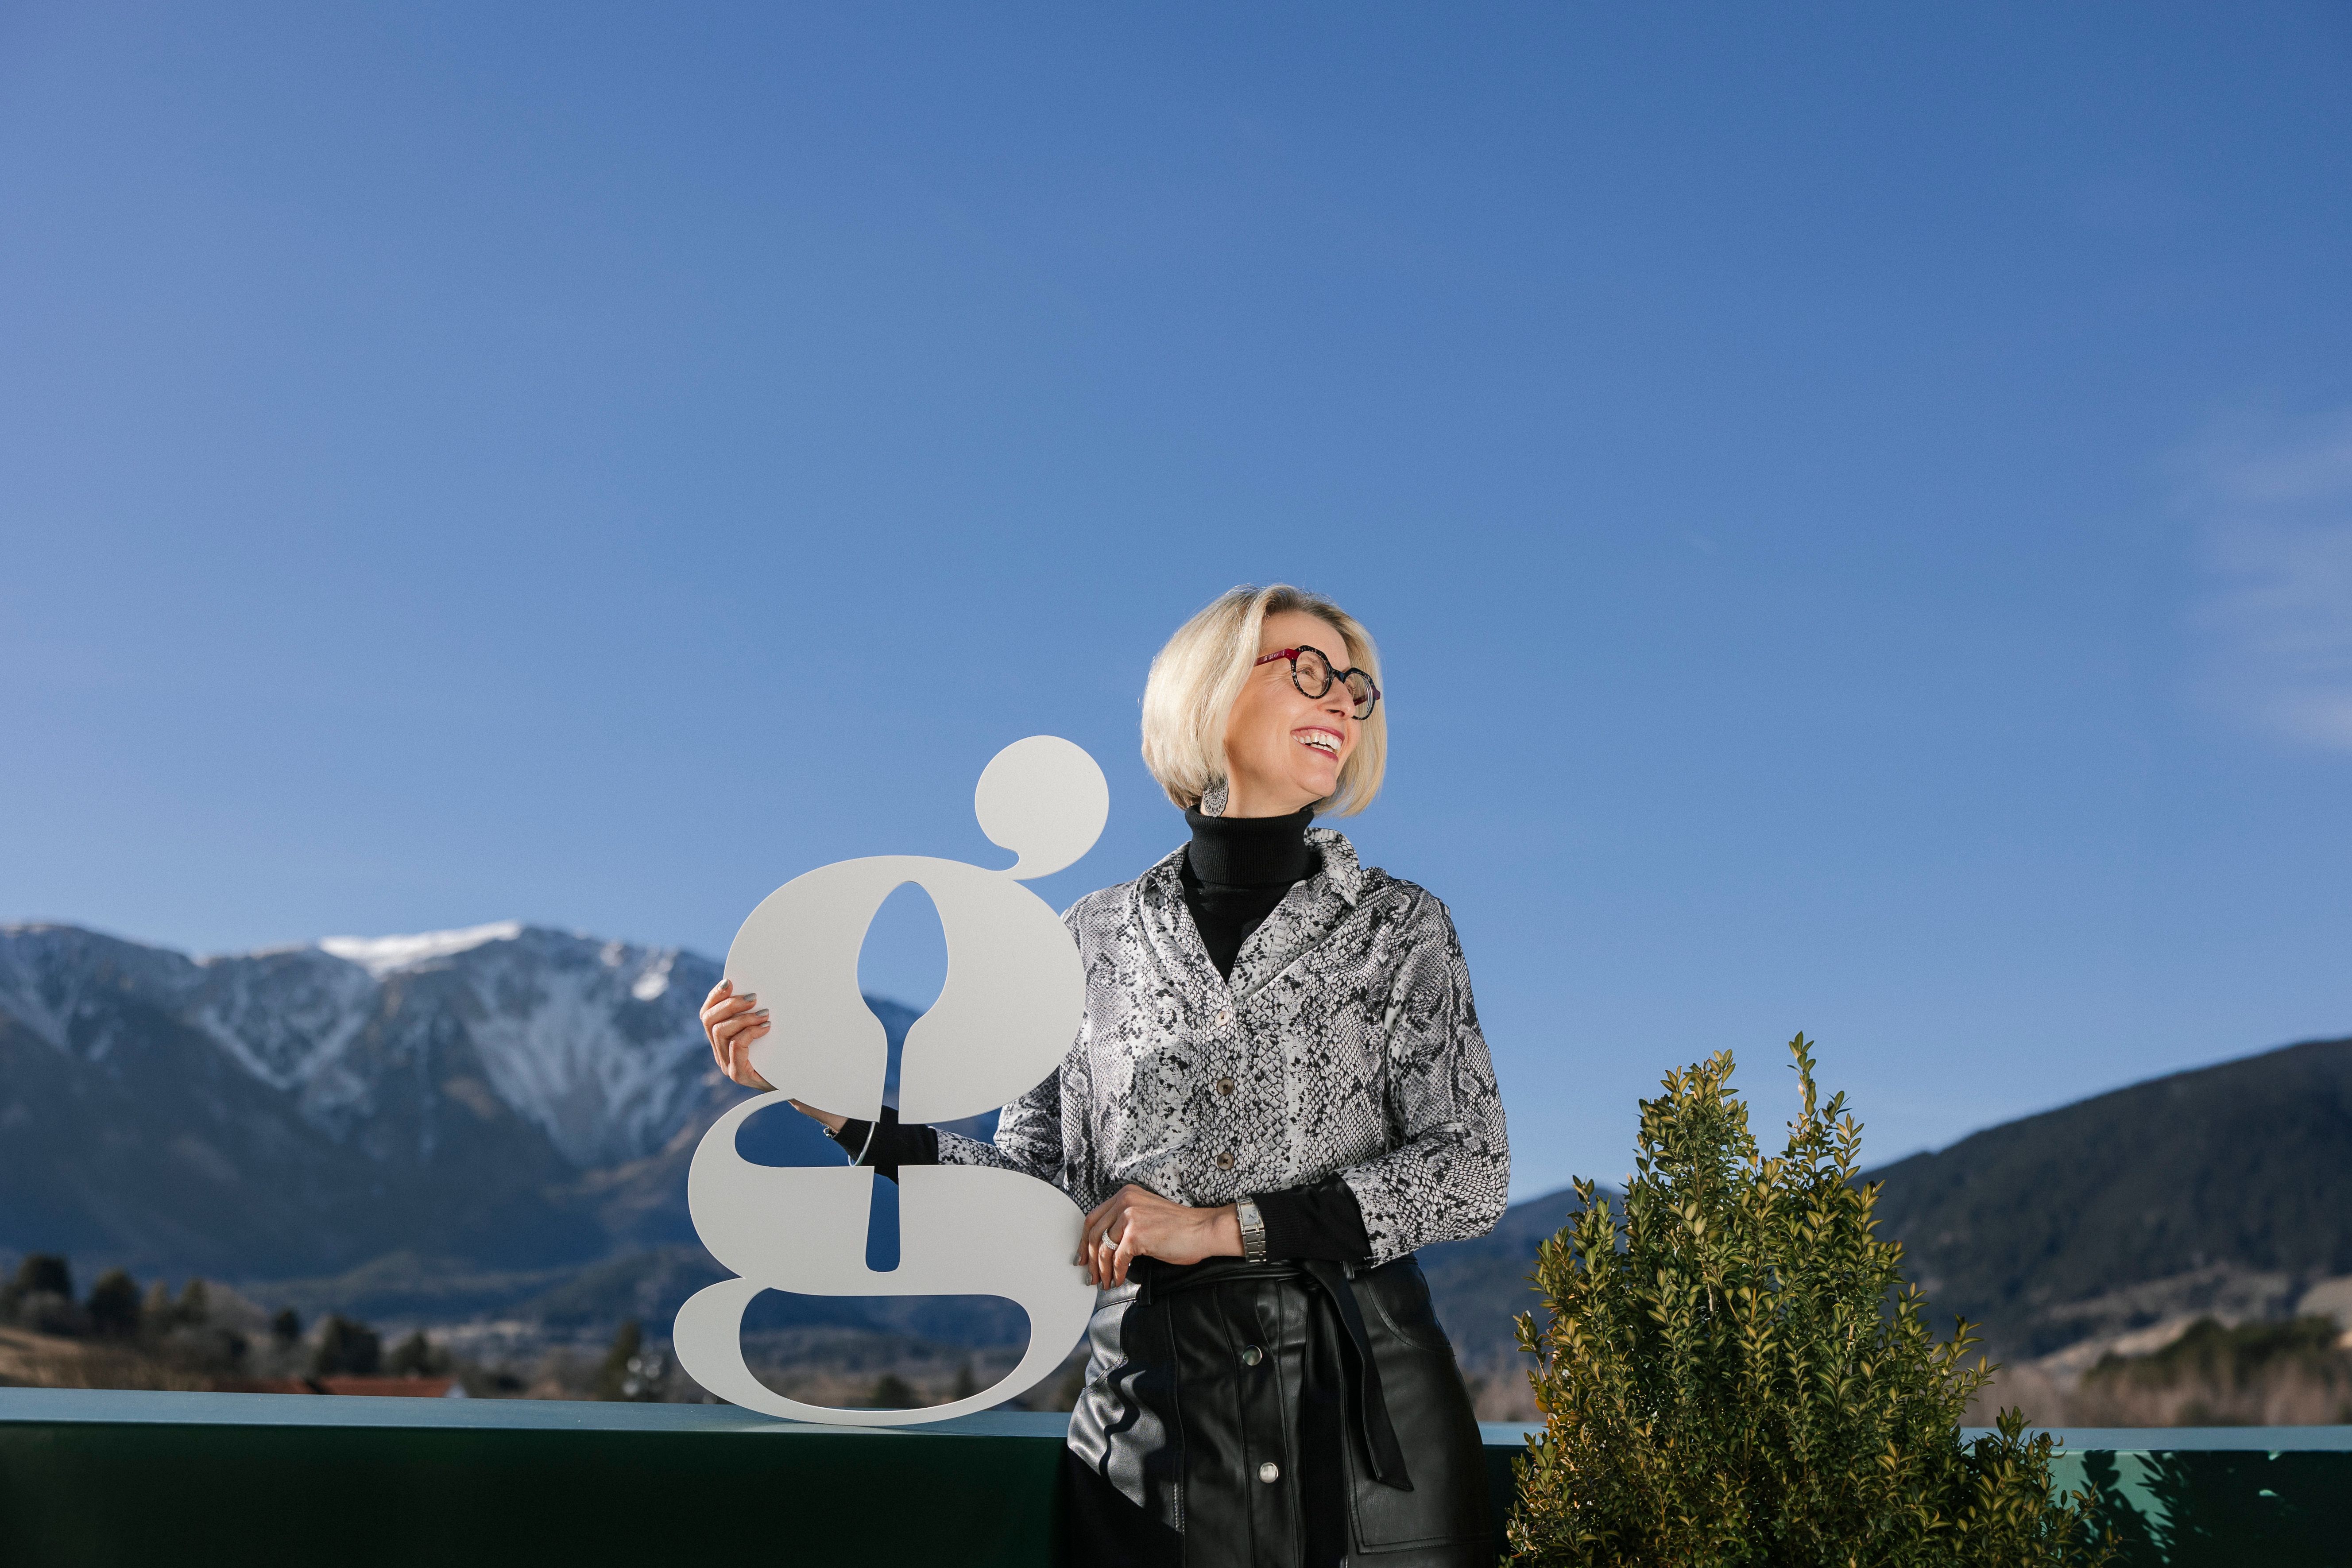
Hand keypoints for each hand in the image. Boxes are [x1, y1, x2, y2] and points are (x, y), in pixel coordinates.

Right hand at [698, 980, 848, 1132]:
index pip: (707, 1014)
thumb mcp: (767, 1026)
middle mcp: (720, 1051)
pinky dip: (750, 1032)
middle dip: (729, 1004)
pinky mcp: (738, 1074)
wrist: (797, 1081)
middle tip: (754, 997)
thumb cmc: (783, 1051)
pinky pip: (736, 1046)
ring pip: (720, 1032)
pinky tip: (767, 1027)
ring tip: (764, 1013)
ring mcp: (727, 1064)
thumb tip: (755, 987)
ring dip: (743, 1018)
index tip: (729, 982)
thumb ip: (755, 1010)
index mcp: (722, 1038)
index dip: (715, 996)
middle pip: (709, 1020)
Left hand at [1077, 1184, 1242, 1286]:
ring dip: (1102, 1270)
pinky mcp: (1136, 1234)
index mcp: (1125, 1194)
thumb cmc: (1180, 1227)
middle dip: (1090, 1259)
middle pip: (1093, 1234)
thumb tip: (1105, 1246)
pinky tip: (1119, 1280)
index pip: (1093, 1218)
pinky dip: (1116, 1273)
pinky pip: (1117, 1259)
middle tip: (1091, 1276)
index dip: (1084, 1241)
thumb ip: (1125, 1222)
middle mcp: (1124, 1201)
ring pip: (1103, 1248)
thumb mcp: (1146, 1215)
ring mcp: (1129, 1216)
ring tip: (1105, 1282)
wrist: (1203, 1230)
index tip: (1082, 1256)